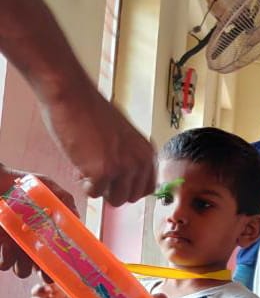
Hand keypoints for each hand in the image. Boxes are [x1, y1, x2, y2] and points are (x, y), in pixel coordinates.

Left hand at [0, 166, 76, 277]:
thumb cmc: (22, 185)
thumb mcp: (48, 188)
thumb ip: (65, 201)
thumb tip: (77, 218)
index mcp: (47, 233)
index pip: (58, 255)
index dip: (62, 264)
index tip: (64, 267)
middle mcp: (32, 243)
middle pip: (42, 269)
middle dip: (45, 275)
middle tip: (44, 271)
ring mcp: (15, 247)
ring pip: (22, 271)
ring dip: (22, 266)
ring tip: (17, 248)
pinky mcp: (0, 247)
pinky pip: (4, 264)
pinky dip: (6, 259)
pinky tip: (5, 243)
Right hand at [40, 80, 155, 205]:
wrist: (73, 97)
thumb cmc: (92, 113)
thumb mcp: (123, 138)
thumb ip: (129, 159)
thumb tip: (125, 182)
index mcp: (148, 151)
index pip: (147, 188)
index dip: (128, 186)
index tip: (115, 180)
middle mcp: (140, 161)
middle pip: (131, 197)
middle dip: (112, 189)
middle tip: (97, 169)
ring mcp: (123, 168)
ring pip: (115, 200)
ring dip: (99, 188)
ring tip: (88, 166)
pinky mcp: (103, 172)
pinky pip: (94, 194)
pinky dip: (84, 184)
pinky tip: (80, 163)